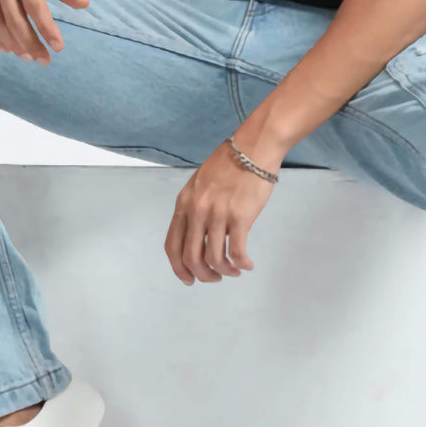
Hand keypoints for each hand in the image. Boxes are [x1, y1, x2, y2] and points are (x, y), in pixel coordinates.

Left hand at [164, 135, 283, 284]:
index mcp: (184, 203)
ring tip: (234, 271)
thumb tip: (199, 235)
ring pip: (214, 258)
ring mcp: (217, 214)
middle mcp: (197, 210)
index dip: (178, 267)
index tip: (188, 279)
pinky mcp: (240, 217)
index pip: (172, 245)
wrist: (253, 148)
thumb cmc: (229, 164)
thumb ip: (195, 207)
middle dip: (202, 275)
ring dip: (224, 271)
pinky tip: (247, 264)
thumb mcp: (200, 184)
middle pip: (191, 257)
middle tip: (215, 278)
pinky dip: (241, 264)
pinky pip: (236, 252)